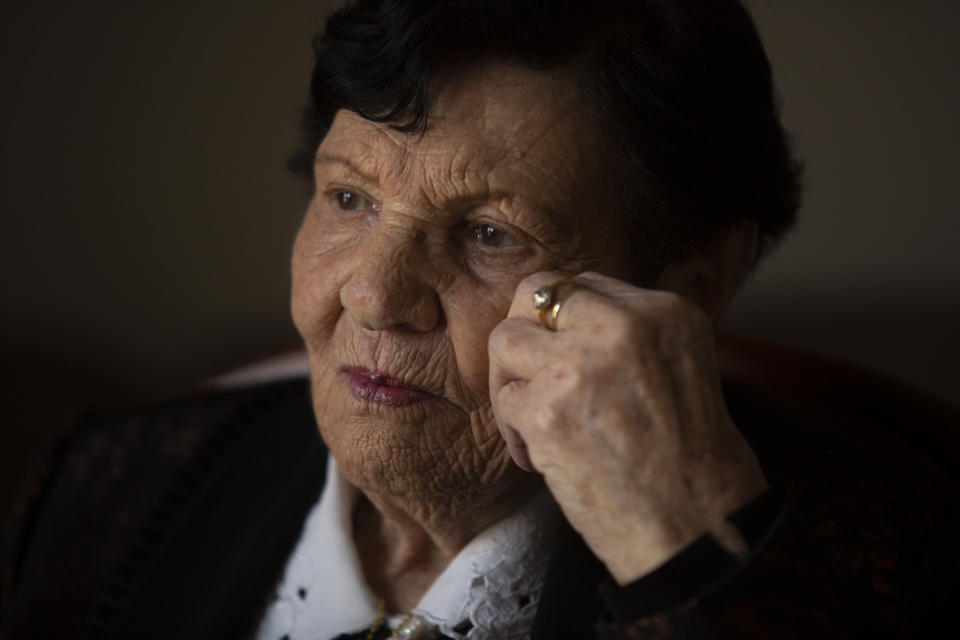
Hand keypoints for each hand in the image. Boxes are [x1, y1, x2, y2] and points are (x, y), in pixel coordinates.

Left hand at [488, 271, 768, 583]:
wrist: (695, 526)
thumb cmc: (687, 458)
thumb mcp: (678, 365)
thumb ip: (628, 335)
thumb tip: (561, 320)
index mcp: (663, 311)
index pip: (583, 286)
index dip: (561, 325)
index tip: (564, 359)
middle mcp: (623, 326)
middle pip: (536, 292)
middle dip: (525, 334)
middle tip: (531, 377)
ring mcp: (581, 365)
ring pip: (505, 340)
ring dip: (510, 381)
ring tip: (533, 421)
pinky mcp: (548, 411)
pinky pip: (503, 400)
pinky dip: (514, 433)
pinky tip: (541, 459)